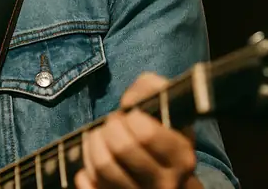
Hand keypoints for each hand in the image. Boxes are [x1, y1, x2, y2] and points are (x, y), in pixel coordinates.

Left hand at [74, 72, 200, 188]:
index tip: (130, 117)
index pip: (146, 133)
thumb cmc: (164, 137)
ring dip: (93, 146)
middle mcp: (166, 183)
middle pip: (121, 148)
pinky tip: (91, 166)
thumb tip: (129, 101)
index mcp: (182, 157)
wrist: (170, 179)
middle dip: (108, 128)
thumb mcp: (168, 110)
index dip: (130, 118)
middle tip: (110, 126)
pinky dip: (85, 174)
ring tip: (98, 139)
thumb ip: (151, 88)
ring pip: (103, 169)